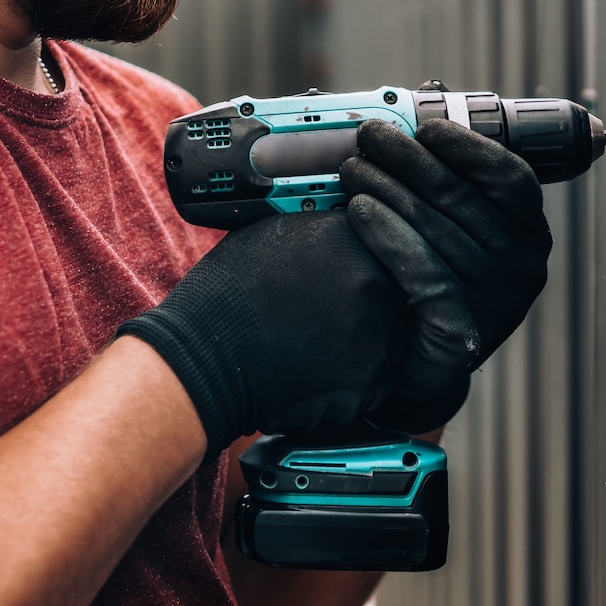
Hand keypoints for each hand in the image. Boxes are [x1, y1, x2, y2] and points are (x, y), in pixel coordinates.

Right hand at [120, 211, 410, 451]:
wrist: (204, 355)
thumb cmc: (227, 296)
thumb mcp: (276, 233)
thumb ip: (326, 228)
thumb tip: (351, 225)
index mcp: (353, 236)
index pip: (396, 244)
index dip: (377, 265)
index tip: (358, 276)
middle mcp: (373, 280)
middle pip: (402, 292)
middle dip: (376, 306)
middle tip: (335, 314)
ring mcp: (377, 332)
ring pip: (396, 338)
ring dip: (370, 343)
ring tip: (318, 343)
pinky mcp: (371, 379)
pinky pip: (381, 379)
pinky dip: (356, 379)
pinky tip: (314, 369)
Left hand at [339, 119, 551, 417]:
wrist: (420, 360)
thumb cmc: (434, 274)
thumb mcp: (452, 225)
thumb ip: (448, 172)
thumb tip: (423, 103)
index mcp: (528, 231)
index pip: (510, 178)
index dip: (469, 147)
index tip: (425, 126)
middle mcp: (522, 265)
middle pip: (461, 197)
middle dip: (408, 159)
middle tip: (367, 136)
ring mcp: (496, 301)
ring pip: (435, 228)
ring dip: (387, 188)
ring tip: (350, 167)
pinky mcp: (463, 331)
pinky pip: (422, 271)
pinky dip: (388, 234)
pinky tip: (359, 209)